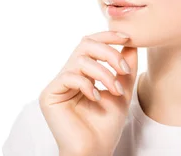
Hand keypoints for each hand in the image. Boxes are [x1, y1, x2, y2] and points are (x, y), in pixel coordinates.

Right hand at [38, 31, 138, 155]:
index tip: (127, 37)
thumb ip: (125, 67)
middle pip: (85, 44)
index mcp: (82, 71)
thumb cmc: (106, 125)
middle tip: (123, 70)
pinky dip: (87, 84)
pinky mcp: (49, 95)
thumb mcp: (122, 90)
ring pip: (80, 59)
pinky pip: (68, 76)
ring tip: (115, 90)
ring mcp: (58, 84)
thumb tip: (130, 43)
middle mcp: (68, 74)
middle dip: (108, 53)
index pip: (91, 43)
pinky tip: (96, 98)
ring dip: (103, 72)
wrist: (96, 150)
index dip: (107, 36)